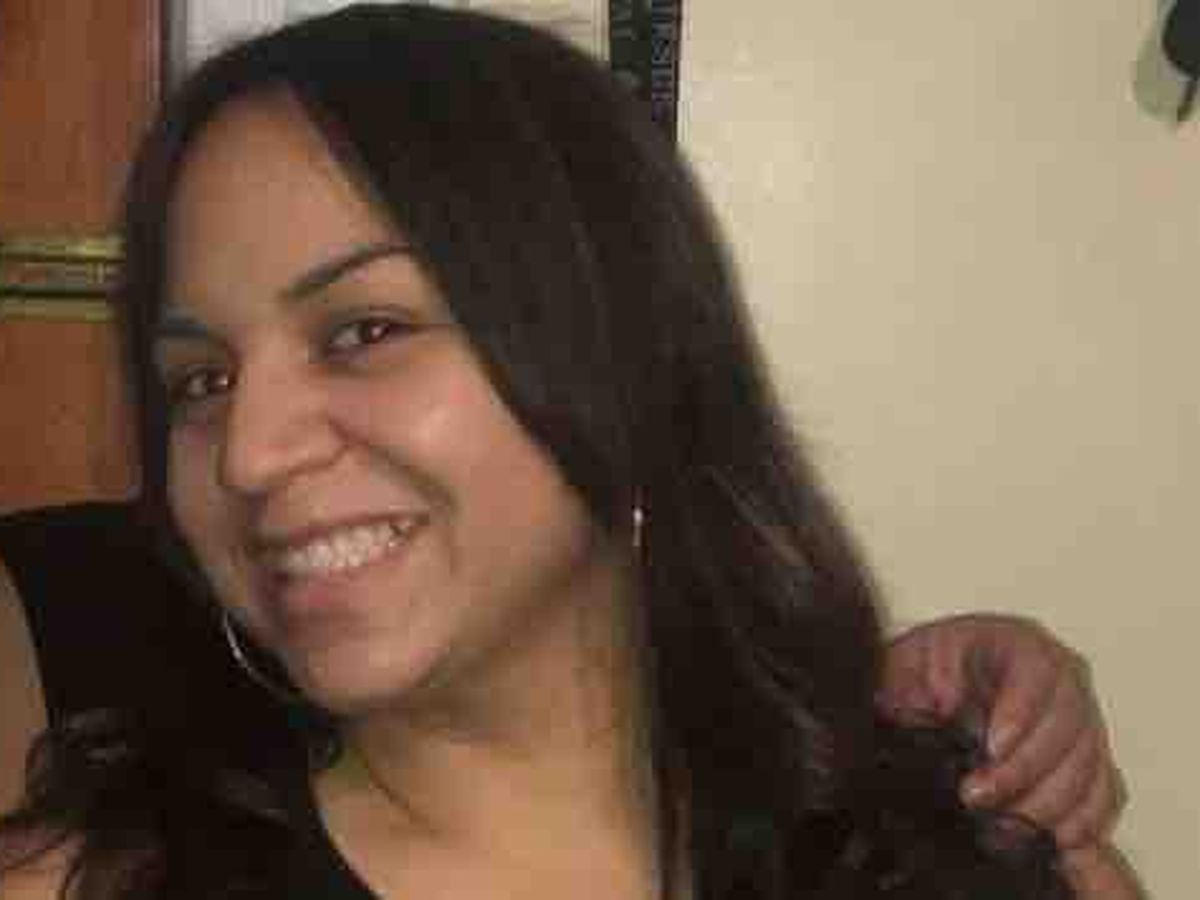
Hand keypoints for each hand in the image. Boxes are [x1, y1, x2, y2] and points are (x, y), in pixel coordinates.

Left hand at [879, 614, 1122, 848]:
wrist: (926, 700)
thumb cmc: (920, 678)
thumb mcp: (906, 664)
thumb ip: (919, 676)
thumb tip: (948, 698)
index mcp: (1018, 644)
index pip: (1038, 671)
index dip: (1022, 711)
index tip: (992, 747)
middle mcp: (1061, 679)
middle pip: (1068, 723)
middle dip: (1025, 768)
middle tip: (978, 796)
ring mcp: (1081, 720)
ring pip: (1088, 764)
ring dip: (1047, 803)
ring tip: (1000, 826)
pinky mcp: (1088, 761)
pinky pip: (1103, 793)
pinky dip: (1082, 820)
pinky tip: (1049, 841)